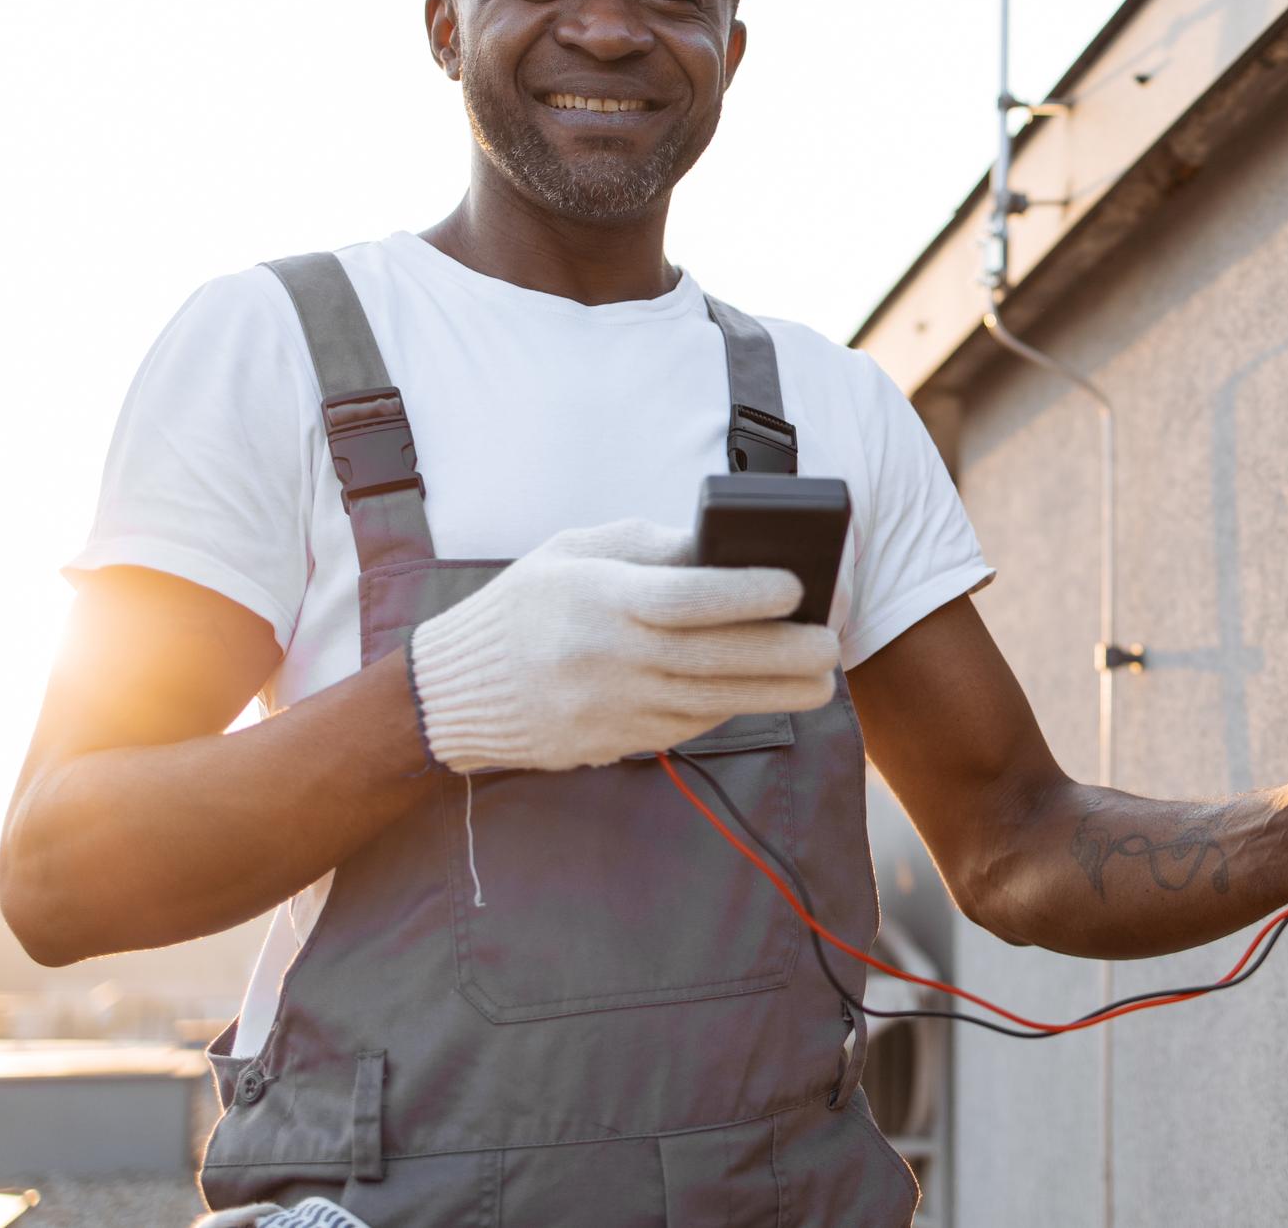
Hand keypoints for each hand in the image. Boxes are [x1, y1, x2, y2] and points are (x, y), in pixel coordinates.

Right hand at [408, 519, 837, 773]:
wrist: (456, 694)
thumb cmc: (525, 605)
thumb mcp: (573, 552)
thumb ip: (648, 545)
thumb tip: (721, 545)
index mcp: (596, 600)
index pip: (682, 600)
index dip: (743, 593)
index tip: (795, 586)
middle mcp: (606, 659)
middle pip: (710, 659)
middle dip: (781, 654)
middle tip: (832, 644)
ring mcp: (612, 709)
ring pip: (709, 703)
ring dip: (773, 693)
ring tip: (821, 677)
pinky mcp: (616, 743)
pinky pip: (688, 726)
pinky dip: (731, 709)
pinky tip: (765, 693)